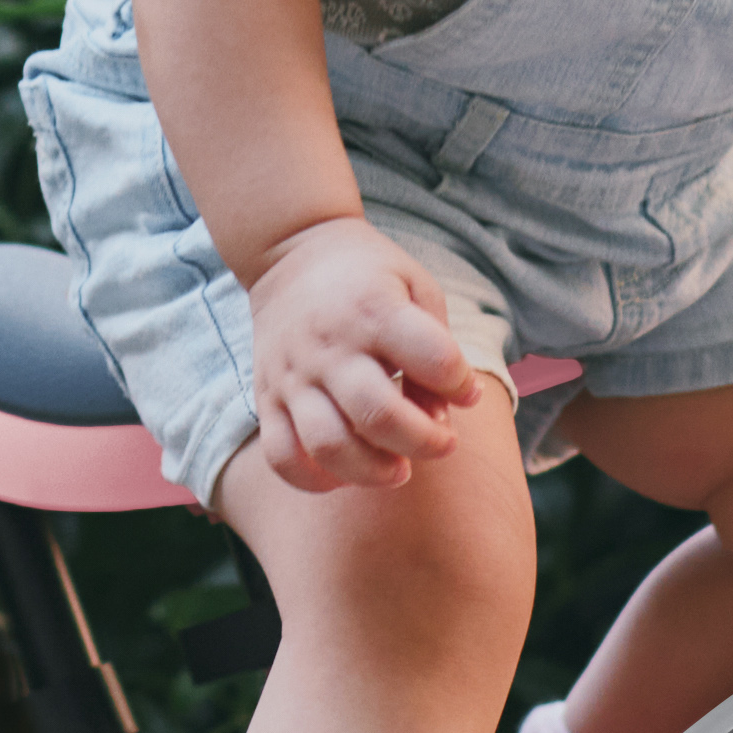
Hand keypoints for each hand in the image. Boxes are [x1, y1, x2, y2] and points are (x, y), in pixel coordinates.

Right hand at [243, 216, 485, 494]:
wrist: (289, 252)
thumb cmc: (369, 276)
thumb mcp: (416, 288)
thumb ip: (437, 348)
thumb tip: (442, 413)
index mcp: (375, 310)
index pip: (435, 361)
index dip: (462, 385)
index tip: (466, 391)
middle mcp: (330, 346)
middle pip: (379, 416)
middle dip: (424, 443)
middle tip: (442, 444)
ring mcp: (293, 376)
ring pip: (328, 446)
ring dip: (372, 471)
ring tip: (398, 469)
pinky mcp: (266, 397)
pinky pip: (282, 456)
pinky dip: (314, 480)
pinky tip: (344, 474)